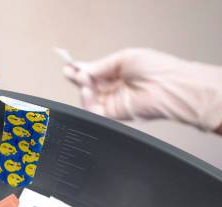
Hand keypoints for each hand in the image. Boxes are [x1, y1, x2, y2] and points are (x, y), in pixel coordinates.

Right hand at [63, 48, 221, 132]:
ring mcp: (113, 102)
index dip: (81, 69)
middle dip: (78, 78)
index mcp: (119, 72)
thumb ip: (101, 65)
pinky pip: (93, 111)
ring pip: (88, 98)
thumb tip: (83, 70)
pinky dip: (86, 102)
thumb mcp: (124, 57)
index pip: (94, 72)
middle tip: (73, 72)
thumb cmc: (157, 69)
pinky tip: (88, 91)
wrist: (169, 87)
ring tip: (83, 79)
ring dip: (82, 88)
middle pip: (88, 85)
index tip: (69, 66)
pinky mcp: (113, 115)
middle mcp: (115, 88)